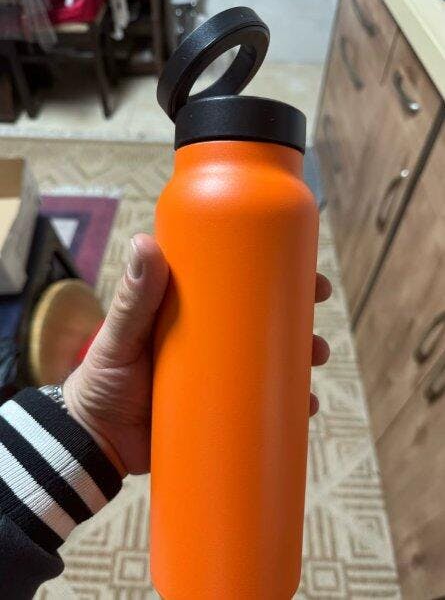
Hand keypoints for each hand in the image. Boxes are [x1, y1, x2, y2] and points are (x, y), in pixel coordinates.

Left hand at [64, 234, 330, 476]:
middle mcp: (213, 341)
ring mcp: (221, 376)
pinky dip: (290, 405)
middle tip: (317, 310)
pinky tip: (308, 406)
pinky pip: (264, 405)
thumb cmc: (104, 378)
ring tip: (316, 359)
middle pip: (266, 322)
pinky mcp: (223, 411)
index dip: (279, 275)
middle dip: (300, 316)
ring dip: (302, 358)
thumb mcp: (120, 335)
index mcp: (194, 313)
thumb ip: (133, 297)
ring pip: (273, 362)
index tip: (307, 269)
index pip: (242, 285)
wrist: (96, 439)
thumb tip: (144, 242)